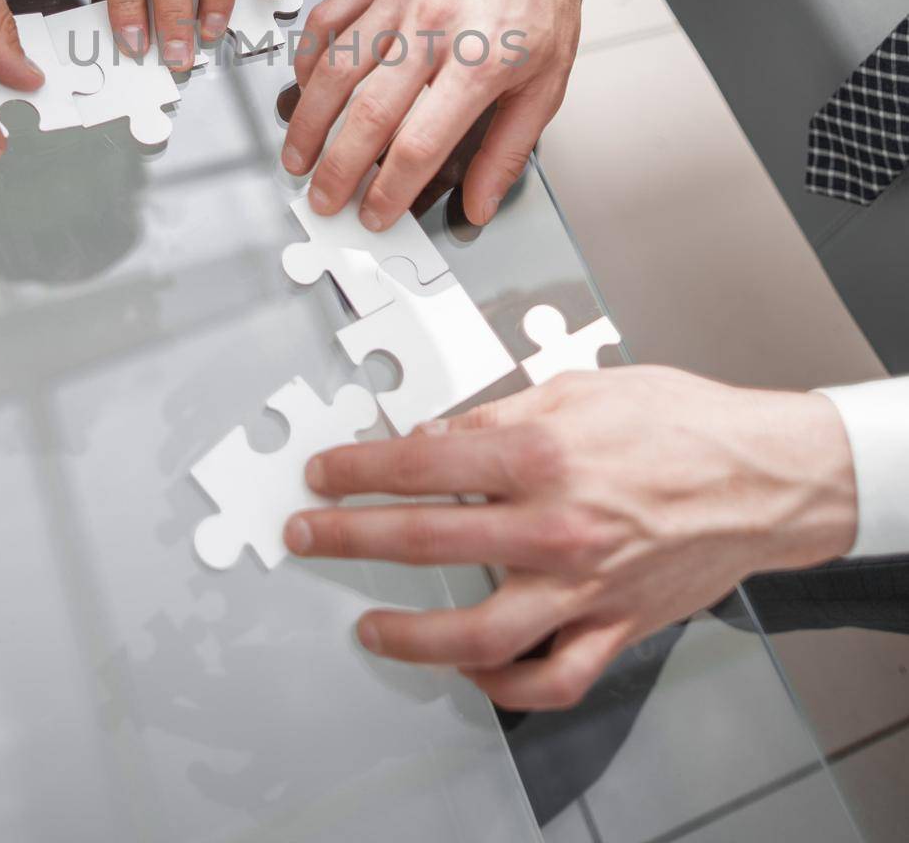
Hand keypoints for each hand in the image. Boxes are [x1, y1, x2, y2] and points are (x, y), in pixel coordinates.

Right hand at [280, 0, 609, 228]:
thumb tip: (481, 204)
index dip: (389, 190)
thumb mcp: (546, 86)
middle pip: (368, 113)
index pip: (420, 143)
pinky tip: (306, 87)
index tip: (376, 212)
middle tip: (325, 197)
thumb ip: (508, 152)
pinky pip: (326, 19)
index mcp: (482, 62)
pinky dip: (306, 59)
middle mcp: (436, 28)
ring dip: (309, 121)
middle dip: (337, 168)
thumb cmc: (540, 1)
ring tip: (299, 154)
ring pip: (335, 68)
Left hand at [284, 367, 858, 710]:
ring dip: (409, 635)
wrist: (762, 474)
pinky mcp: (613, 626)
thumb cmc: (680, 422)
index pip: (421, 465)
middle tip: (310, 536)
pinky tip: (468, 671)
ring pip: (478, 635)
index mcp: (543, 454)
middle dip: (350, 539)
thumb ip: (497, 416)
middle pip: (426, 541)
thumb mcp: (579, 387)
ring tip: (369, 626)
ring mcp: (583, 585)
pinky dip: (502, 686)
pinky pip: (549, 678)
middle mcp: (555, 526)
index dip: (358, 471)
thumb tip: (432, 438)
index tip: (324, 475)